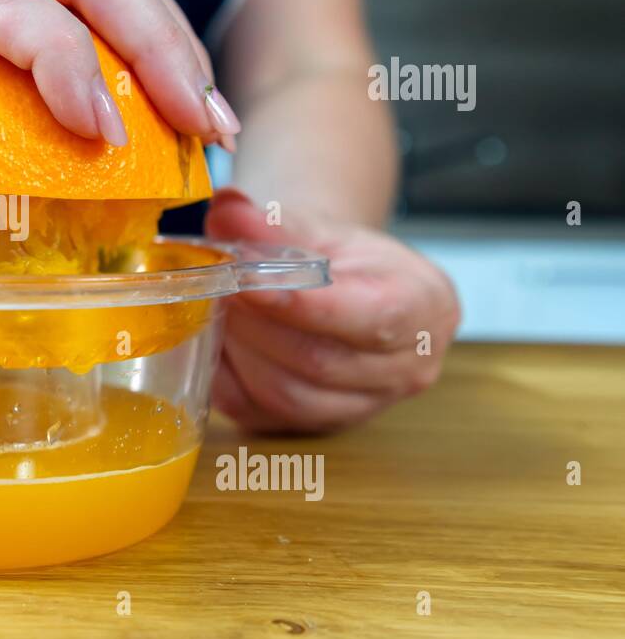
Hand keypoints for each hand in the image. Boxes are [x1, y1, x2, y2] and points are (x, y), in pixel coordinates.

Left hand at [204, 188, 460, 433]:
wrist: (343, 287)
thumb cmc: (340, 257)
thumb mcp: (317, 225)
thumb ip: (272, 222)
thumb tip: (226, 211)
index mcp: (424, 308)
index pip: (370, 319)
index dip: (302, 304)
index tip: (246, 281)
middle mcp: (405, 369)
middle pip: (320, 361)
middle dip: (256, 322)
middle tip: (215, 285)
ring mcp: (363, 406)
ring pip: (288, 395)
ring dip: (239, 350)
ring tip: (214, 307)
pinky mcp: (315, 426)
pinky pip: (261, 414)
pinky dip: (227, 378)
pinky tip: (214, 340)